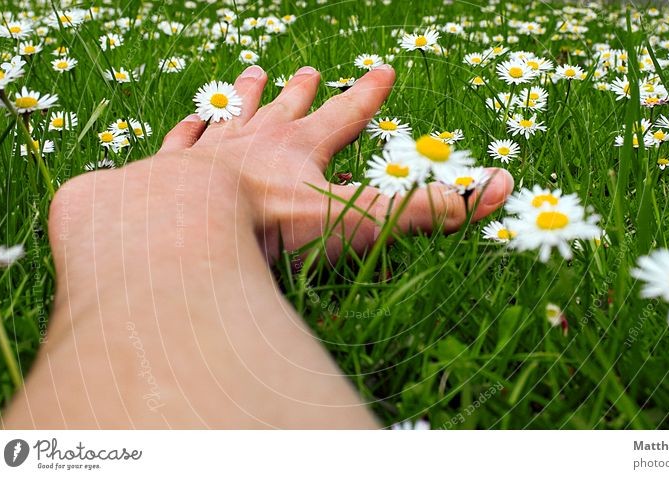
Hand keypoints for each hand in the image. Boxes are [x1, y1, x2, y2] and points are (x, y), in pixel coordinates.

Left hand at [157, 64, 512, 259]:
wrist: (184, 227)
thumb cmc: (275, 226)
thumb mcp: (363, 217)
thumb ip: (428, 208)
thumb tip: (499, 189)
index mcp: (303, 148)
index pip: (347, 113)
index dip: (367, 94)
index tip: (382, 70)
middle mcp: (257, 140)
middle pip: (286, 106)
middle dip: (303, 89)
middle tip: (310, 71)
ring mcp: (210, 152)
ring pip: (233, 112)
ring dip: (245, 94)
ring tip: (251, 72)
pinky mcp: (169, 173)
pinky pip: (181, 142)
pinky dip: (188, 130)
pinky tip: (188, 121)